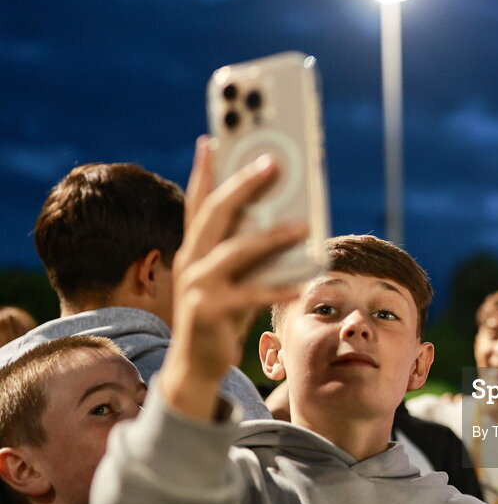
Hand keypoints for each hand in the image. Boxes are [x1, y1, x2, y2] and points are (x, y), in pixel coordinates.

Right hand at [162, 136, 307, 420]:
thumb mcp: (233, 276)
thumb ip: (249, 248)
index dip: (203, 170)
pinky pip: (250, 296)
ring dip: (270, 237)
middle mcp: (189, 261)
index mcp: (194, 248)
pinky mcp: (209, 312)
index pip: (198, 201)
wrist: (196, 366)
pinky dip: (277, 289)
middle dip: (243, 185)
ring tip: (302, 225)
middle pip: (215, 214)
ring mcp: (196, 286)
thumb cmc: (222, 314)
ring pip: (235, 252)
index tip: (211, 138)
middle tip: (272, 162)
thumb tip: (286, 217)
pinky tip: (302, 284)